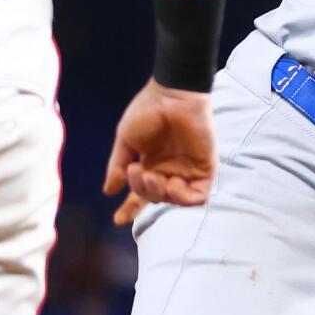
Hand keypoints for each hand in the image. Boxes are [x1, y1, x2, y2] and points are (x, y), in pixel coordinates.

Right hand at [103, 79, 215, 226]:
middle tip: (135, 171)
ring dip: (160, 194)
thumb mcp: (126, 140)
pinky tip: (172, 183)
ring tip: (152, 175)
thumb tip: (109, 191)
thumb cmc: (148, 111)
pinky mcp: (205, 168)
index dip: (130, 209)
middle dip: (143, 191)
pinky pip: (198, 196)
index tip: (118, 220)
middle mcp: (169, 171)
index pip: (141, 194)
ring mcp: (187, 170)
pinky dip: (183, 197)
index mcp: (151, 165)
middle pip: (155, 197)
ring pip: (174, 200)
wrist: (172, 94)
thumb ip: (117, 166)